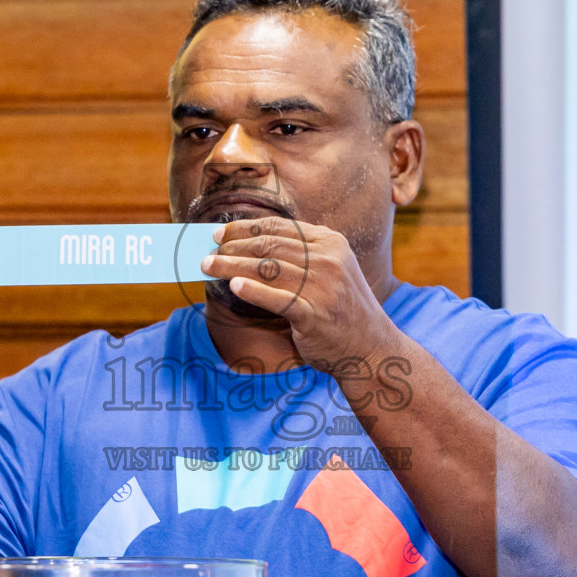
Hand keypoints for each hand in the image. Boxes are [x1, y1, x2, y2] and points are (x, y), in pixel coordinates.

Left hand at [201, 217, 402, 367]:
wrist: (371, 349)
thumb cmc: (343, 310)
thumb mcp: (332, 271)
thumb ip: (301, 255)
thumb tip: (252, 245)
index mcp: (331, 243)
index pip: (279, 228)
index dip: (244, 228)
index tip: (219, 233)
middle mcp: (328, 260)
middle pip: (269, 246)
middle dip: (232, 246)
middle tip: (206, 251)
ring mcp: (323, 287)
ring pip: (267, 269)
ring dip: (231, 265)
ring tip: (207, 266)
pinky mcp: (315, 314)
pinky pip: (277, 299)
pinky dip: (253, 291)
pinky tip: (233, 286)